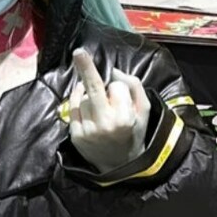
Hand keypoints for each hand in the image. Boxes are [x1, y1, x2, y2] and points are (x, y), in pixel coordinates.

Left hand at [67, 47, 150, 173]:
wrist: (120, 165)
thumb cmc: (134, 133)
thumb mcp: (143, 110)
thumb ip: (133, 87)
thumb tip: (113, 71)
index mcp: (124, 118)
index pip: (116, 87)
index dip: (119, 90)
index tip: (122, 100)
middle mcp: (104, 124)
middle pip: (94, 87)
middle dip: (86, 67)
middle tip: (78, 52)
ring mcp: (88, 130)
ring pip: (84, 97)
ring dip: (91, 95)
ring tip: (101, 109)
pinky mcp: (76, 135)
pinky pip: (73, 107)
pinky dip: (78, 100)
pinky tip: (84, 100)